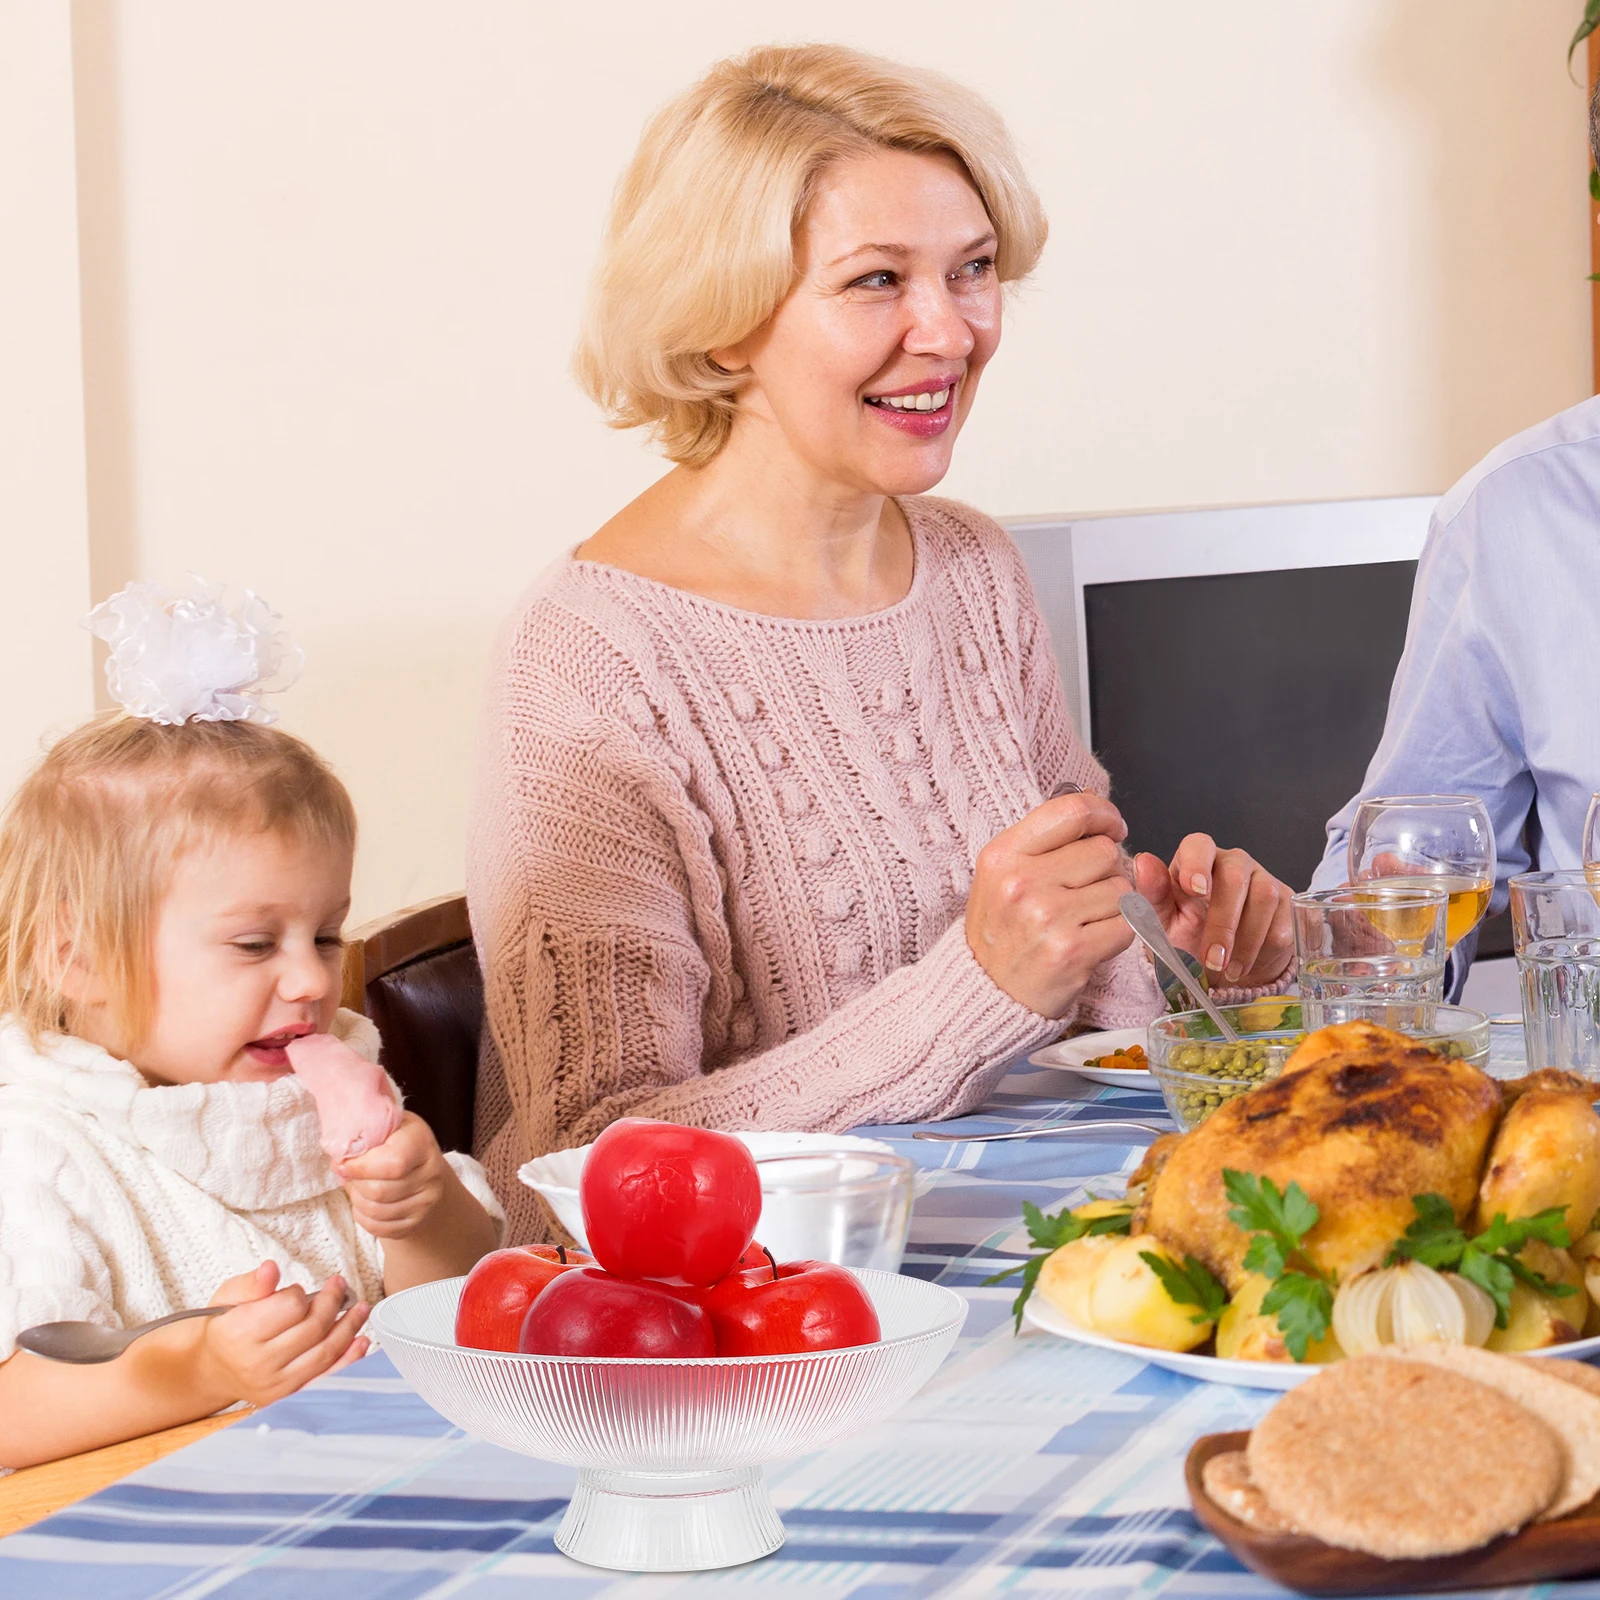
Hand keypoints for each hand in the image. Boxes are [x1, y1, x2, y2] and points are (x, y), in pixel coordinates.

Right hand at [199, 1262, 369, 1407]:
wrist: (213, 1368)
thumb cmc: (225, 1327)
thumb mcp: (229, 1296)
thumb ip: (253, 1283)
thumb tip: (271, 1269)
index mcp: (240, 1334)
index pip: (291, 1307)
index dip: (300, 1293)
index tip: (299, 1290)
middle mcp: (257, 1364)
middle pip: (313, 1328)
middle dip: (333, 1302)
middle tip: (340, 1287)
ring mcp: (274, 1385)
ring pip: (324, 1353)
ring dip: (349, 1327)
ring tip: (359, 1308)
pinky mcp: (288, 1397)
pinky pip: (325, 1379)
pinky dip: (348, 1360)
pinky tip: (360, 1341)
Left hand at [339, 1112, 449, 1239]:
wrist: (422, 1169)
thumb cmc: (396, 1143)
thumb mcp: (385, 1126)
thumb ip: (363, 1129)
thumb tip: (336, 1147)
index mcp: (421, 1141)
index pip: (393, 1162)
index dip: (360, 1167)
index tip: (341, 1163)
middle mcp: (431, 1172)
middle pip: (379, 1191)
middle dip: (354, 1184)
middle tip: (347, 1174)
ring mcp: (427, 1200)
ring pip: (377, 1211)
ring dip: (356, 1200)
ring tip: (355, 1186)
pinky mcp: (417, 1221)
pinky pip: (379, 1228)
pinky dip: (363, 1216)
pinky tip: (363, 1202)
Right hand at [965, 791, 1136, 1016]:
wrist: (986, 993)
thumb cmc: (1001, 929)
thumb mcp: (1002, 873)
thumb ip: (1045, 839)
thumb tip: (1094, 803)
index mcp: (1003, 855)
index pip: (1072, 811)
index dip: (1104, 814)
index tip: (1113, 827)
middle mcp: (1022, 882)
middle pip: (1104, 851)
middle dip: (1106, 868)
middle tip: (1085, 890)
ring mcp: (1048, 918)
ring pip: (1121, 888)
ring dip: (1114, 903)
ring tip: (1083, 919)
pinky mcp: (1073, 951)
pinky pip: (1127, 924)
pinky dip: (1119, 931)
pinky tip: (1092, 939)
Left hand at [1133, 835, 1292, 986]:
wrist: (1221, 966)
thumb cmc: (1187, 935)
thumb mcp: (1164, 920)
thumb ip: (1152, 893)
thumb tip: (1143, 861)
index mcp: (1196, 860)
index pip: (1199, 845)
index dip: (1198, 864)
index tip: (1195, 891)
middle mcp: (1233, 863)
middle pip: (1235, 877)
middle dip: (1223, 923)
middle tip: (1212, 958)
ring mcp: (1264, 880)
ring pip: (1264, 898)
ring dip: (1246, 940)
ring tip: (1226, 969)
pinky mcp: (1287, 904)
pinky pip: (1284, 922)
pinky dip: (1264, 949)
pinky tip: (1245, 966)